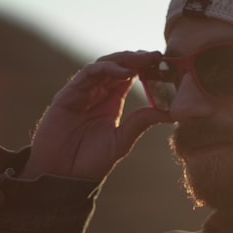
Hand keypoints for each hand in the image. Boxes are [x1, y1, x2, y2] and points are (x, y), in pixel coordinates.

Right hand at [19, 51, 170, 180]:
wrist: (62, 176)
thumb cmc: (89, 162)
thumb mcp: (121, 141)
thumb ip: (140, 123)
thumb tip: (171, 112)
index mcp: (111, 103)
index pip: (129, 76)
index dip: (145, 67)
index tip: (164, 63)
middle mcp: (97, 94)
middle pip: (118, 66)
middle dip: (137, 59)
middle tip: (156, 56)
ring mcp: (82, 92)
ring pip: (103, 65)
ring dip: (124, 60)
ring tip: (142, 60)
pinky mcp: (68, 95)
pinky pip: (87, 74)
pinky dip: (106, 69)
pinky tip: (123, 72)